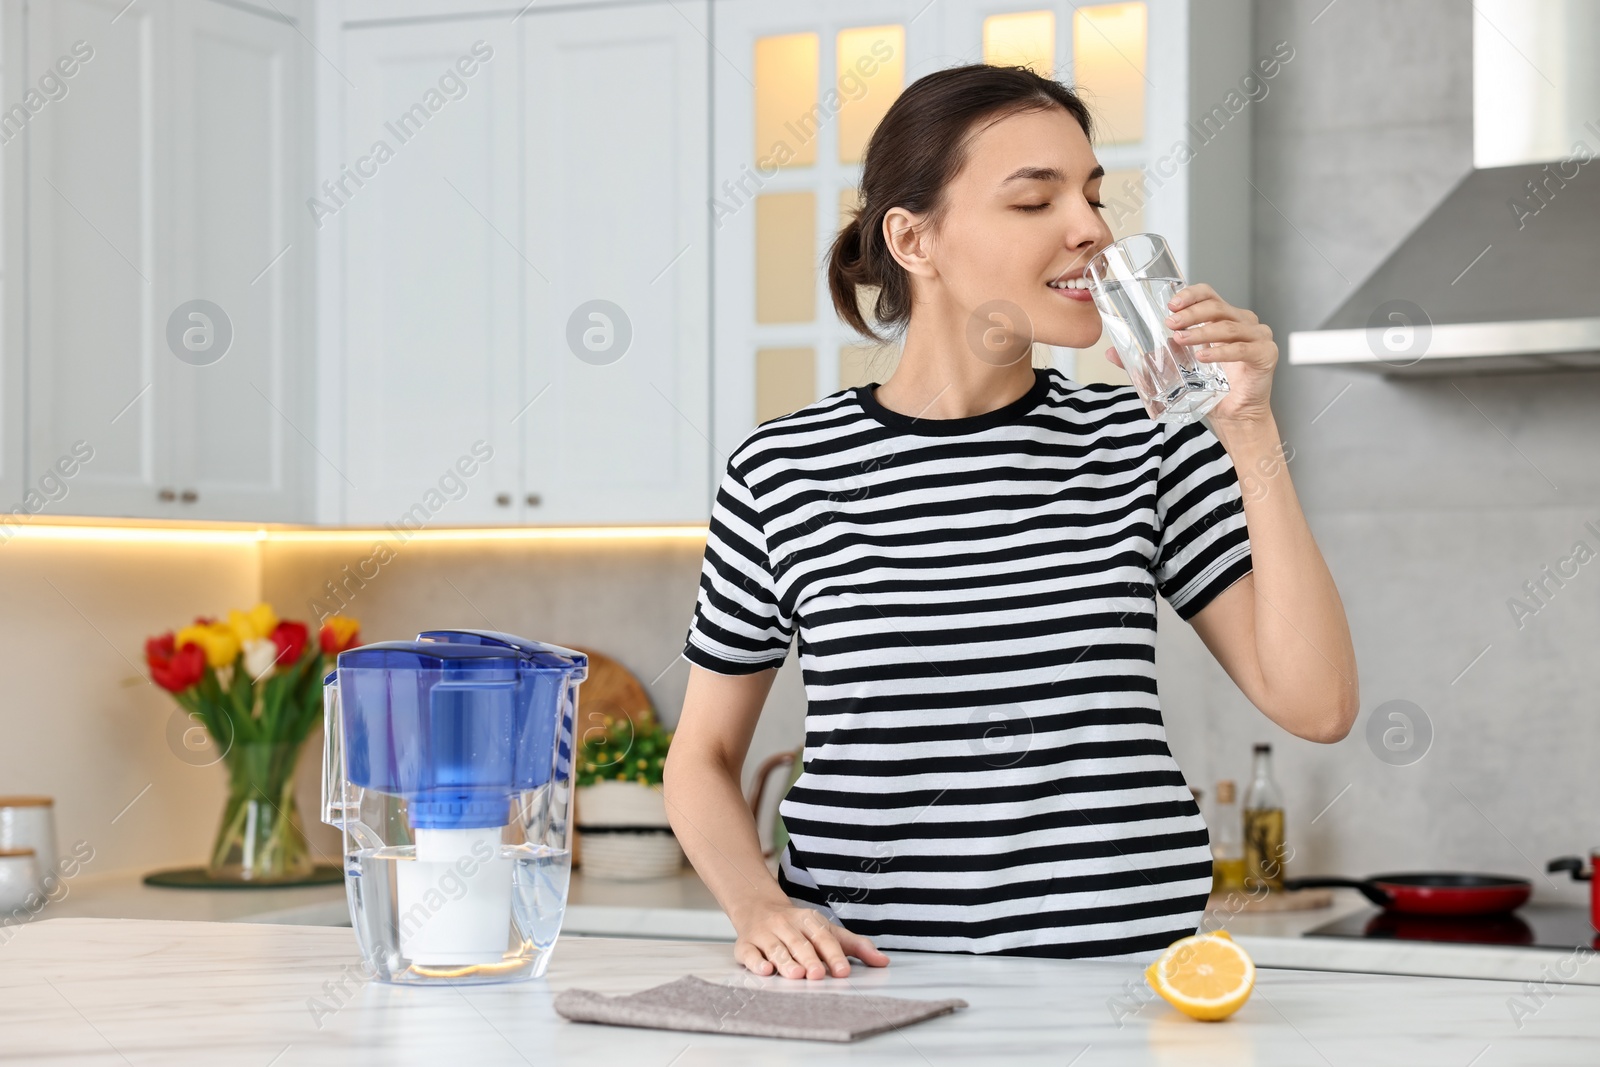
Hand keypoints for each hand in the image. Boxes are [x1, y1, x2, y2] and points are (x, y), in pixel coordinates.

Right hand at [733, 901, 889, 979]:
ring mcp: (764, 934)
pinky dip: (756, 961)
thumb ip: (855, 946)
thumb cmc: (798, 926)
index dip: (833, 954)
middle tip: (818, 975)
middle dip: (809, 960)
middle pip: (799, 944)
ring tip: (796, 975)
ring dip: (786, 962)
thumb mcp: (826, 930)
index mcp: (809, 921)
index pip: (823, 937)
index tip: (842, 971)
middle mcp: (786, 925)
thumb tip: (883, 962)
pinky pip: (749, 953)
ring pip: (776, 949)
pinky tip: (765, 970)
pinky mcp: (745, 945)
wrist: (757, 906)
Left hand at [1103, 282, 1276, 424]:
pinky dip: (1220, 352)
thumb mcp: (1175, 369)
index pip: (1208, 294)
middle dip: (1191, 313)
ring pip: (1228, 326)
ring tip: (1179, 340)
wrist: (1235, 416)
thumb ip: (1147, 359)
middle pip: (1217, 306)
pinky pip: (1242, 349)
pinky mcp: (1265, 354)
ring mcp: (1258, 336)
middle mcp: (1243, 321)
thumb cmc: (1210, 388)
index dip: (1190, 294)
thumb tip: (1110, 353)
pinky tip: (1202, 357)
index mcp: (1223, 317)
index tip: (1171, 303)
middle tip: (1170, 322)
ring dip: (1201, 332)